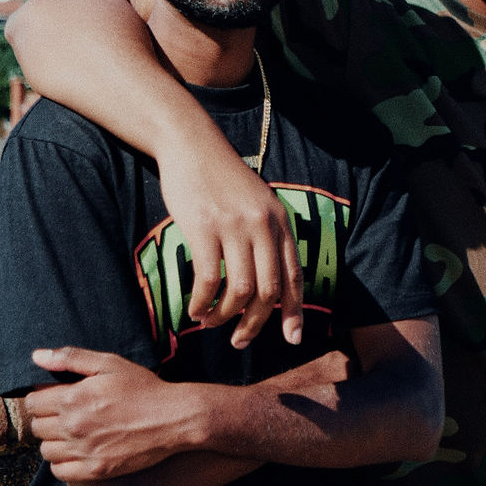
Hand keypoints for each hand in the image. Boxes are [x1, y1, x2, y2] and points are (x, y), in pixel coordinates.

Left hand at [25, 347, 200, 479]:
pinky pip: (60, 472)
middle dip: (46, 419)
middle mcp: (73, 427)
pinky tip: (76, 452)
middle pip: (37, 428)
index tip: (52, 398)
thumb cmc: (142, 387)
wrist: (173, 418)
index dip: (39, 399)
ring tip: (70, 434)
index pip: (32, 403)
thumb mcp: (109, 363)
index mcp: (72, 398)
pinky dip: (62, 463)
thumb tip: (36, 356)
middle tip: (64, 415)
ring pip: (45, 451)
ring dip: (53, 442)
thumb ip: (70, 358)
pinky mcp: (95, 470)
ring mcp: (83, 451)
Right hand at [156, 142, 303, 348]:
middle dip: (255, 324)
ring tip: (210, 323)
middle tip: (239, 342)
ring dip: (225, 316)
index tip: (291, 339)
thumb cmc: (220, 177)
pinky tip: (194, 310)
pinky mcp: (203, 228)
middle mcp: (262, 225)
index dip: (294, 311)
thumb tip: (266, 283)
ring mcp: (234, 226)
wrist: (191, 143)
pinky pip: (207, 280)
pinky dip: (202, 302)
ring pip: (239, 290)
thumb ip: (265, 235)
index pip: (294, 275)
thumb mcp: (256, 202)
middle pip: (268, 291)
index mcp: (279, 221)